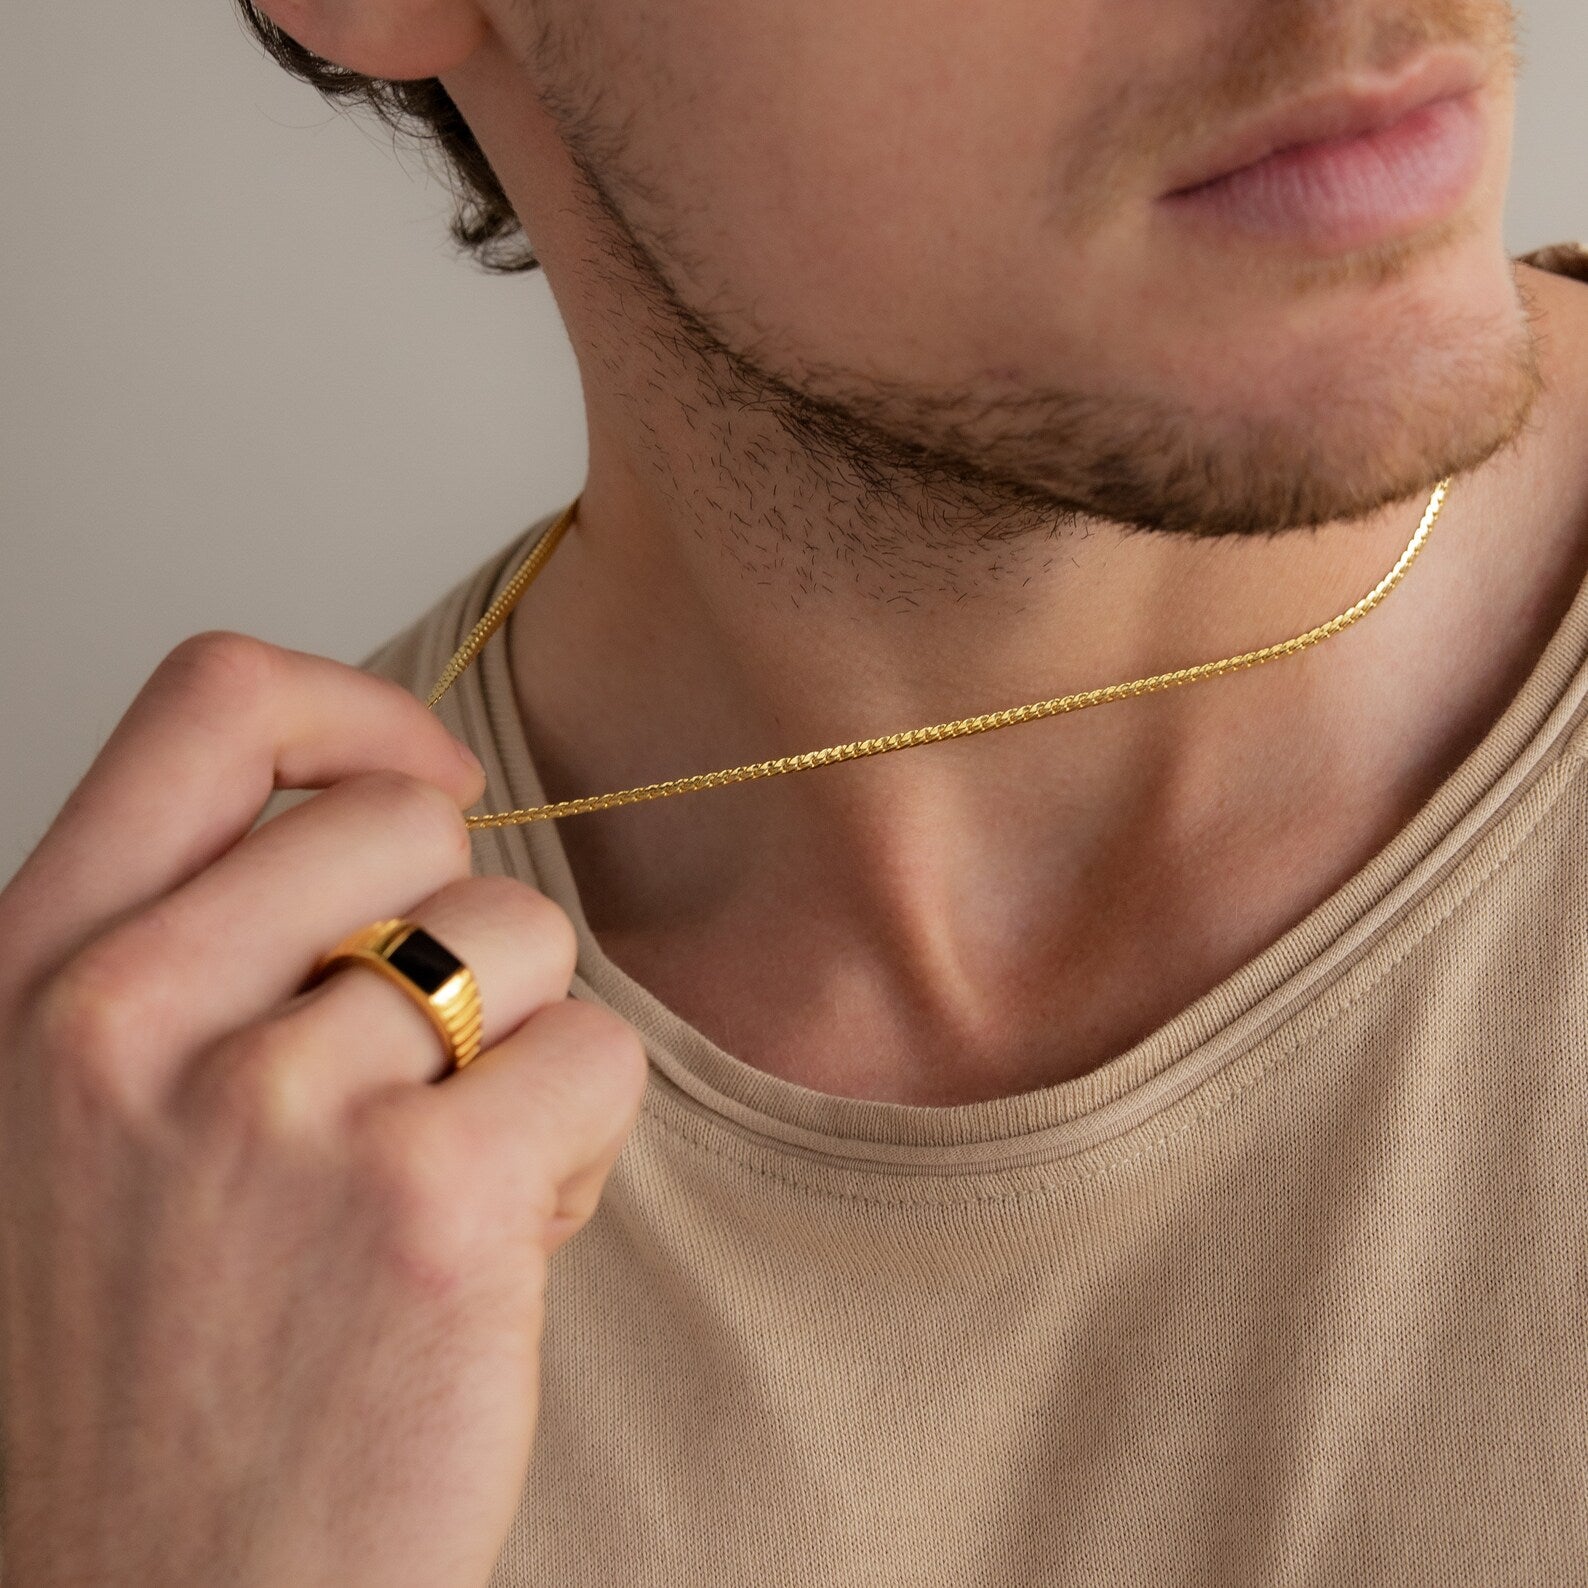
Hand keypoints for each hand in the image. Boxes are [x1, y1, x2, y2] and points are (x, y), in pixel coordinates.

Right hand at [0, 631, 648, 1587]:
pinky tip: (498, 1242)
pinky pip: (598, 1058)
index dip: (357, 714)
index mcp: (39, 976)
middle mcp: (130, 1018)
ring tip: (444, 1180)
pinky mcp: (426, 1200)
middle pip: (416, 823)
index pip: (215, 703)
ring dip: (522, 1050)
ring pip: (526, 938)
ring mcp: (275, 1107)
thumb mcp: (90, 1122)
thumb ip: (205, 957)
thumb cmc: (152, 1372)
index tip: (426, 785)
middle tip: (421, 1071)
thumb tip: (392, 814)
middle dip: (461, 933)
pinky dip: (582, 1142)